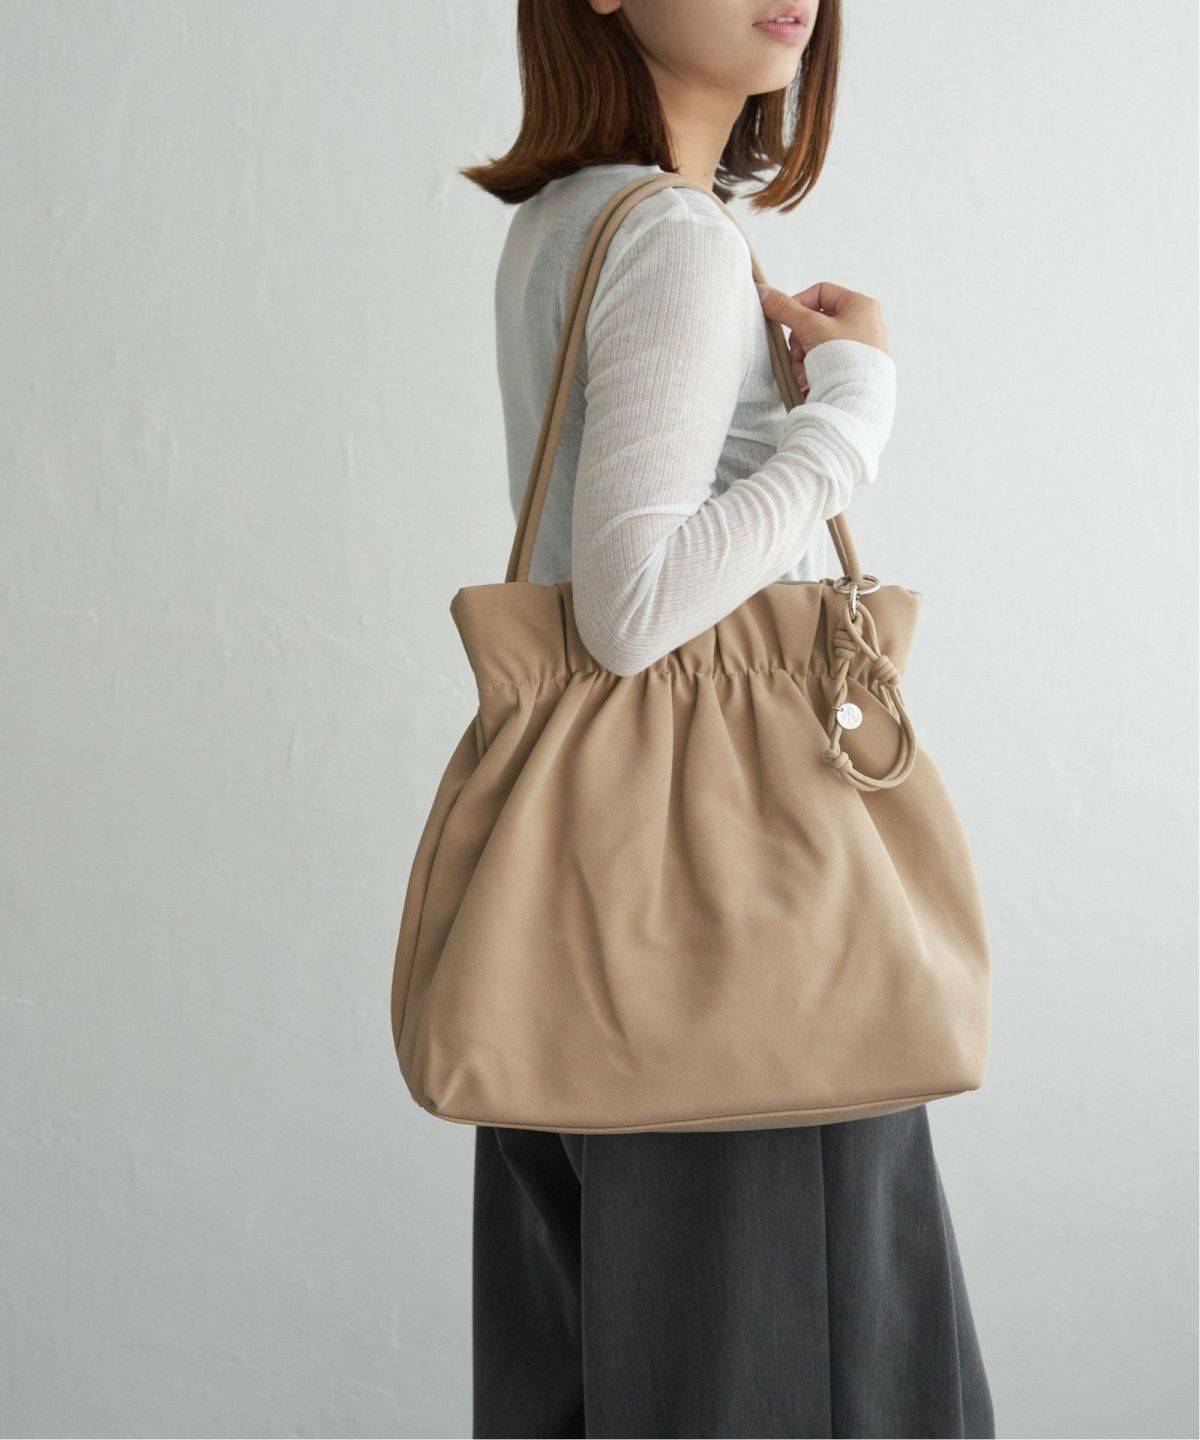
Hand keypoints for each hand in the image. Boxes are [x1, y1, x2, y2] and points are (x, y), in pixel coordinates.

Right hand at [756, 281, 889, 396]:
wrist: (857, 404)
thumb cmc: (844, 361)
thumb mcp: (810, 327)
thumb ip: (785, 308)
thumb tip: (764, 292)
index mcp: (861, 306)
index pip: (820, 293)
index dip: (798, 304)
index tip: (784, 319)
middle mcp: (865, 326)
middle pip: (816, 322)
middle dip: (800, 341)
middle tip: (798, 354)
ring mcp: (860, 350)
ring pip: (817, 345)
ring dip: (803, 360)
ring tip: (805, 373)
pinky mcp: (854, 372)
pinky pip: (826, 364)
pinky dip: (813, 372)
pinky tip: (811, 383)